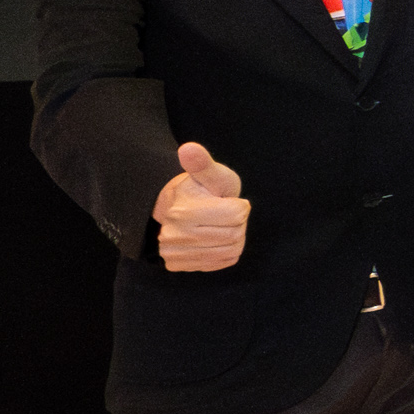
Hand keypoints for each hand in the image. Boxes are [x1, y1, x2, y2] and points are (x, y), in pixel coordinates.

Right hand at [153, 140, 248, 271]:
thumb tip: (189, 149)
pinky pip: (222, 262)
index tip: (226, 201)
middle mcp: (174, 235)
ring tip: (219, 225)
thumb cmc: (202, 190)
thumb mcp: (210, 173)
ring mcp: (174, 253)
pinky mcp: (179, 265)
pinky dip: (227, 251)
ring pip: (230, 250)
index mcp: (182, 212)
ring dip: (234, 238)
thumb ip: (203, 163)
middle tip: (223, 214)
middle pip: (235, 235)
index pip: (237, 215)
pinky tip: (215, 238)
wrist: (179, 208)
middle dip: (237, 222)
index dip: (240, 206)